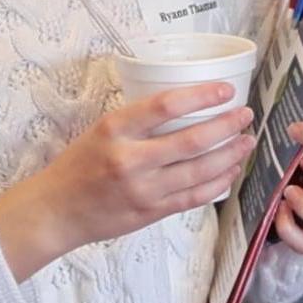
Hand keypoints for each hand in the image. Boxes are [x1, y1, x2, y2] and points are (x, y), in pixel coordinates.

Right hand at [0, 83, 256, 275]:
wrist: (55, 211)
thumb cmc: (78, 165)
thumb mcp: (101, 130)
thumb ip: (139, 122)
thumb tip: (188, 107)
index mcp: (115, 129)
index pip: (166, 105)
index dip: (202, 95)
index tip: (226, 90)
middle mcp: (131, 159)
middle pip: (193, 140)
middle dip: (228, 126)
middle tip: (246, 116)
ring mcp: (144, 189)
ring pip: (201, 171)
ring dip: (230, 155)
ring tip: (246, 142)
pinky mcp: (152, 212)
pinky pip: (195, 196)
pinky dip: (218, 182)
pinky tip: (231, 170)